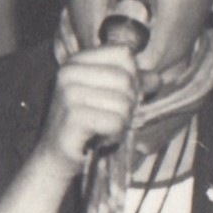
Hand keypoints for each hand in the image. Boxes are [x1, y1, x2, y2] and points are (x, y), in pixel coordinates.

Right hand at [35, 46, 141, 172]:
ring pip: (124, 103)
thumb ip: (132, 84)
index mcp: (76, 61)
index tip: (121, 97)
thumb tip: (157, 79)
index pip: (124, 55)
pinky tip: (100, 139)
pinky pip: (116, 122)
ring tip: (104, 129)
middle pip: (126, 79)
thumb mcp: (107, 98)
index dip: (133, 77)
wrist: (55, 157)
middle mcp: (69, 73)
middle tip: (113, 119)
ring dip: (122, 123)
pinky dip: (115, 135)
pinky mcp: (73, 117)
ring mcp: (68, 94)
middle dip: (129, 105)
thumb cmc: (85, 126)